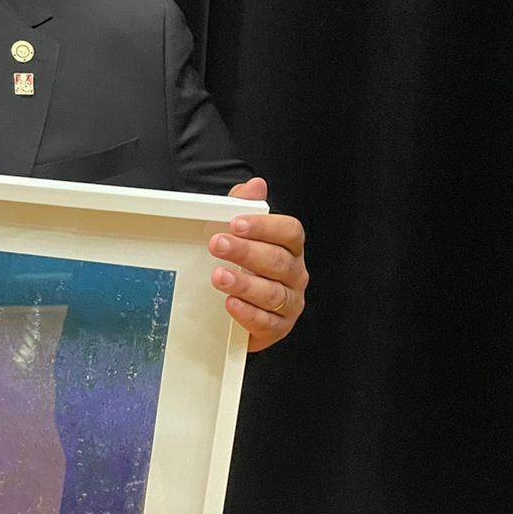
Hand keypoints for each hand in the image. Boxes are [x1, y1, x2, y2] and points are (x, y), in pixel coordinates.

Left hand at [210, 177, 307, 352]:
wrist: (237, 312)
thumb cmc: (244, 268)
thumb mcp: (239, 235)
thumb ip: (245, 209)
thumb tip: (255, 185)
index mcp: (289, 248)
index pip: (290, 232)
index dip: (265, 227)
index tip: (237, 223)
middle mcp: (295, 274)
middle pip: (278, 261)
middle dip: (246, 252)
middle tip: (217, 245)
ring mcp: (290, 302)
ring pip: (273, 293)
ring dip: (245, 284)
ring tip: (219, 276)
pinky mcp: (278, 328)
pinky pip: (267, 322)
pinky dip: (248, 313)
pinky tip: (230, 304)